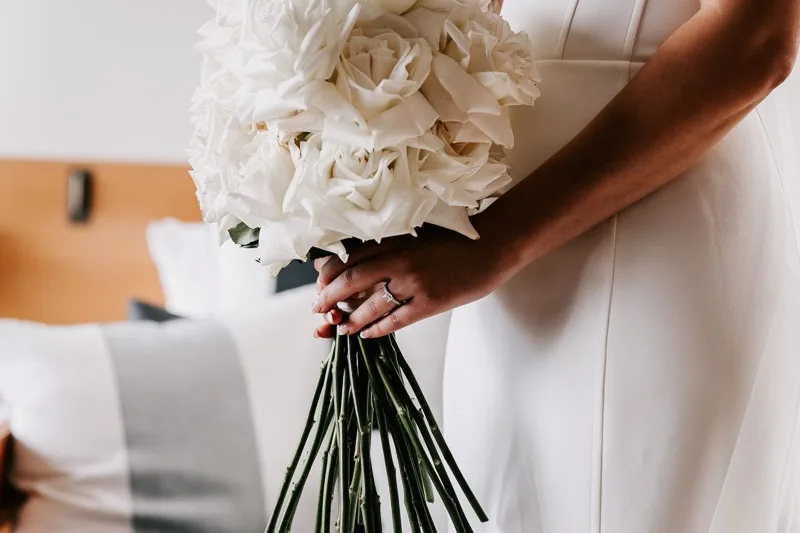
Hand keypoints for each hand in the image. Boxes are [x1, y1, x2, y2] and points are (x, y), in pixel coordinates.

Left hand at [311, 220, 521, 338]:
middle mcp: (398, 259)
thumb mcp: (414, 232)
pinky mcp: (430, 302)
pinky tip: (367, 335)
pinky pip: (395, 321)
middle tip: (318, 310)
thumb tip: (346, 254)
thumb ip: (383, 243)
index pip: (346, 258)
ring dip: (350, 320)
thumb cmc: (453, 238)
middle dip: (328, 299)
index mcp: (392, 239)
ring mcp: (413, 282)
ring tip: (341, 328)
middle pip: (349, 281)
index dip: (327, 275)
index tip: (319, 285)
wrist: (492, 245)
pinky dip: (377, 329)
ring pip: (369, 305)